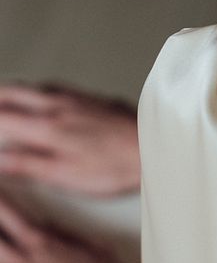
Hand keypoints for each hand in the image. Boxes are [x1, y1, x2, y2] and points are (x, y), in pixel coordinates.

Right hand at [0, 83, 139, 195]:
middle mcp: (58, 104)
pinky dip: (37, 92)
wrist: (155, 147)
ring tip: (5, 103)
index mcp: (47, 126)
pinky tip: (42, 100)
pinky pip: (54, 88)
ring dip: (13, 93)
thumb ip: (27, 165)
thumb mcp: (65, 175)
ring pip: (33, 87)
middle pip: (12, 92)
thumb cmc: (116, 167)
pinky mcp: (93, 97)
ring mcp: (76, 98)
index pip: (1, 117)